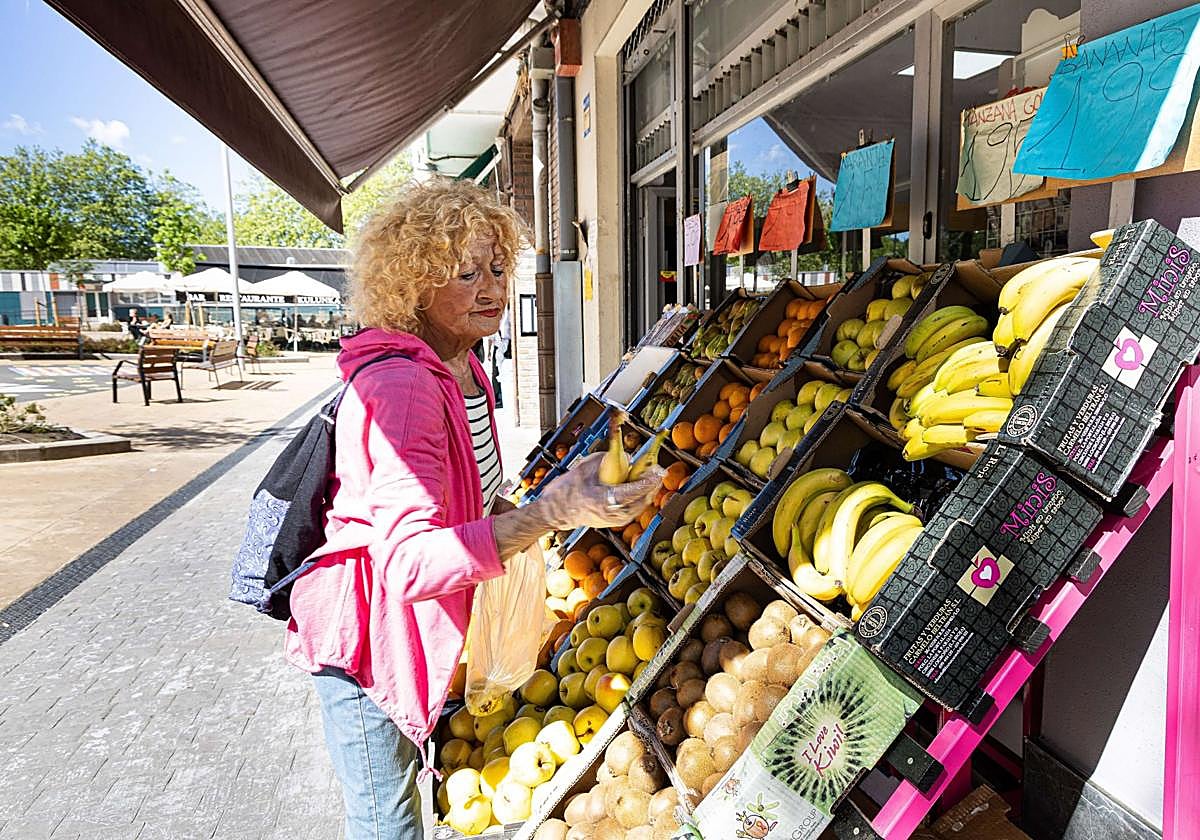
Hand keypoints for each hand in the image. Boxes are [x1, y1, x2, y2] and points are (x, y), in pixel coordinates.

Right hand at [534, 453, 664, 530]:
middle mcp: (612, 513)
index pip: (634, 491)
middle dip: (652, 484)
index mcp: (604, 500)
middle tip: (658, 470)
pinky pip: (634, 508)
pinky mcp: (615, 521)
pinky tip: (641, 486)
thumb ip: (608, 459)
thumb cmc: (567, 490)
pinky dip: (640, 497)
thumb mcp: (586, 467)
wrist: (556, 510)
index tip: (657, 471)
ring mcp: (614, 520)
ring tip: (651, 476)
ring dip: (648, 491)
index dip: (648, 481)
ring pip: (640, 505)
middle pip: (642, 500)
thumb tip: (628, 457)